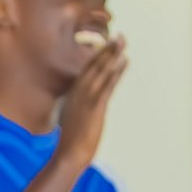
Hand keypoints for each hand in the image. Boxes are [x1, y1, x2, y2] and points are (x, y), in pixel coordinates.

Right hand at [54, 36, 128, 168]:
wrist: (69, 154)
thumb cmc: (69, 143)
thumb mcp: (69, 122)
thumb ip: (75, 111)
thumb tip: (81, 111)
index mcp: (72, 95)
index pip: (86, 71)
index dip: (97, 57)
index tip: (106, 46)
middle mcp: (78, 93)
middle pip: (94, 66)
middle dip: (107, 50)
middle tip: (119, 36)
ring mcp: (86, 98)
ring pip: (101, 71)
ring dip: (113, 55)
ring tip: (122, 41)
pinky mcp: (95, 106)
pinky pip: (107, 84)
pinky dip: (115, 71)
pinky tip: (123, 62)